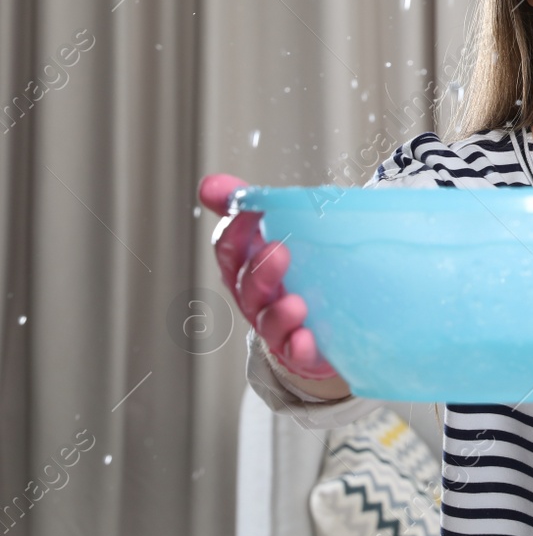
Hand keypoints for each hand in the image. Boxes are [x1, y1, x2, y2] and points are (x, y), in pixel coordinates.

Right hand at [197, 173, 339, 381]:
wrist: (320, 329)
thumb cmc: (294, 275)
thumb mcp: (275, 235)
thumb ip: (248, 207)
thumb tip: (210, 184)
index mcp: (248, 268)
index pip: (230, 249)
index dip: (236, 229)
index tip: (252, 208)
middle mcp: (257, 299)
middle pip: (247, 286)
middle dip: (259, 269)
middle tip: (278, 250)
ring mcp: (278, 327)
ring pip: (268, 321)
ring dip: (279, 313)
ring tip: (295, 303)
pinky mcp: (301, 351)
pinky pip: (296, 352)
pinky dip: (298, 347)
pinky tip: (306, 340)